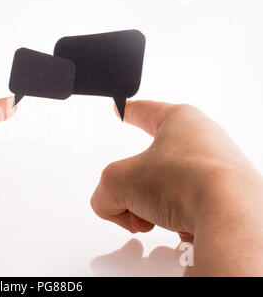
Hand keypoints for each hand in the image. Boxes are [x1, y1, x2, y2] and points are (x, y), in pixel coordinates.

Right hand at [91, 100, 262, 274]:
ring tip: (154, 218)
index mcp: (180, 121)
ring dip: (148, 208)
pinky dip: (173, 220)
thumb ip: (103, 191)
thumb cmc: (187, 183)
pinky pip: (184, 208)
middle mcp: (202, 142)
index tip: (121, 109)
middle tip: (128, 200)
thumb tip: (113, 206)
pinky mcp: (224, 198)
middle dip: (132, 188)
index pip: (144, 111)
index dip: (127, 111)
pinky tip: (178, 225)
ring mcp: (215, 170)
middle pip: (148, 164)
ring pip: (163, 189)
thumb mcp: (118, 181)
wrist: (230, 217)